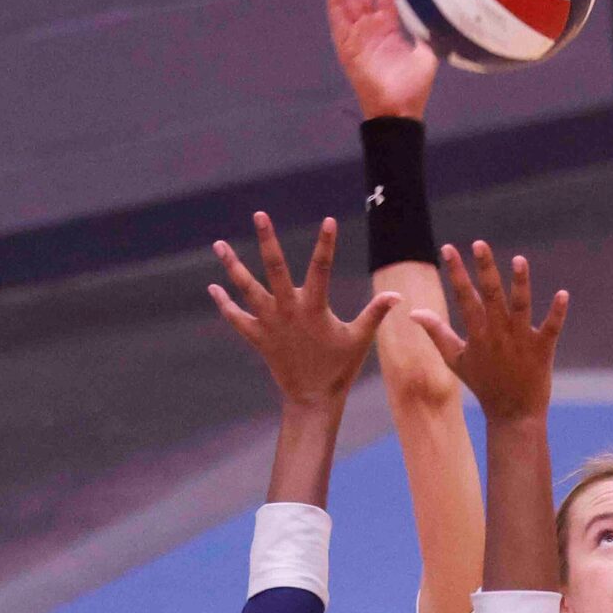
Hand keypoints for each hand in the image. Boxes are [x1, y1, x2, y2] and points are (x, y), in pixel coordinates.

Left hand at [209, 214, 397, 408]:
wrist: (313, 398)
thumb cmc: (339, 368)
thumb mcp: (360, 339)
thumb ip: (375, 313)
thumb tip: (398, 296)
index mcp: (314, 308)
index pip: (322, 268)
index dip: (327, 244)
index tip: (329, 221)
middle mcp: (288, 311)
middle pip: (274, 268)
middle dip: (267, 240)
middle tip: (259, 214)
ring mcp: (269, 323)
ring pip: (246, 288)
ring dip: (232, 266)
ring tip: (219, 244)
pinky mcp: (257, 337)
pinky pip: (236, 318)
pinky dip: (224, 304)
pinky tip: (213, 287)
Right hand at [326, 0, 437, 120]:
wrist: (399, 111)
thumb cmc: (414, 89)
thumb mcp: (427, 56)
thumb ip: (428, 34)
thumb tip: (440, 16)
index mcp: (389, 27)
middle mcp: (371, 28)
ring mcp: (358, 37)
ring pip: (348, 2)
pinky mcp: (348, 49)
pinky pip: (338, 24)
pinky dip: (336, 7)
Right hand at [410, 244, 567, 424]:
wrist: (513, 414)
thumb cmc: (484, 384)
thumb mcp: (456, 359)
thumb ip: (437, 333)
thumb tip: (414, 312)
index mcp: (477, 334)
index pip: (464, 297)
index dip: (456, 272)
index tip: (448, 248)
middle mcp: (498, 334)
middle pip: (491, 295)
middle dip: (485, 268)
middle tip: (480, 243)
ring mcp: (521, 340)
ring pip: (520, 307)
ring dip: (520, 283)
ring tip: (519, 260)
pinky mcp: (542, 349)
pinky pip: (551, 328)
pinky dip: (557, 312)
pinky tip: (563, 294)